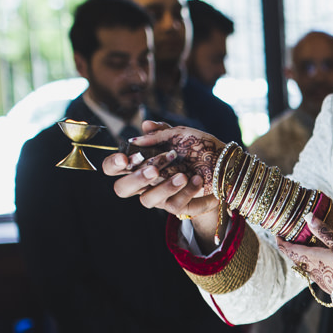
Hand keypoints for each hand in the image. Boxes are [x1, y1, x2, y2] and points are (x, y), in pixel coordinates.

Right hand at [103, 122, 223, 237]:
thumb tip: (146, 125)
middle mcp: (143, 183)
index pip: (112, 168)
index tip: (124, 158)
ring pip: (147, 200)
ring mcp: (158, 197)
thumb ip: (162, 132)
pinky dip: (186, 191)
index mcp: (137, 164)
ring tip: (183, 174)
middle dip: (136, 179)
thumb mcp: (179, 136)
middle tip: (153, 169)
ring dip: (164, 186)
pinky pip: (174, 205)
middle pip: (122, 189)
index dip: (113, 164)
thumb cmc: (193, 149)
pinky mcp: (175, 207)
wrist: (220, 169)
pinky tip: (197, 179)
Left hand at [273, 212, 332, 298]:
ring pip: (303, 265)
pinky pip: (312, 272)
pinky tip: (319, 260)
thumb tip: (308, 216)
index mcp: (313, 257)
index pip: (289, 249)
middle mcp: (312, 269)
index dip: (281, 241)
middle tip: (289, 236)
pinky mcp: (326, 285)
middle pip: (294, 257)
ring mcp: (318, 279)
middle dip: (289, 247)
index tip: (277, 233)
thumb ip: (325, 231)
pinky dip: (309, 263)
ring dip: (300, 256)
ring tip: (304, 246)